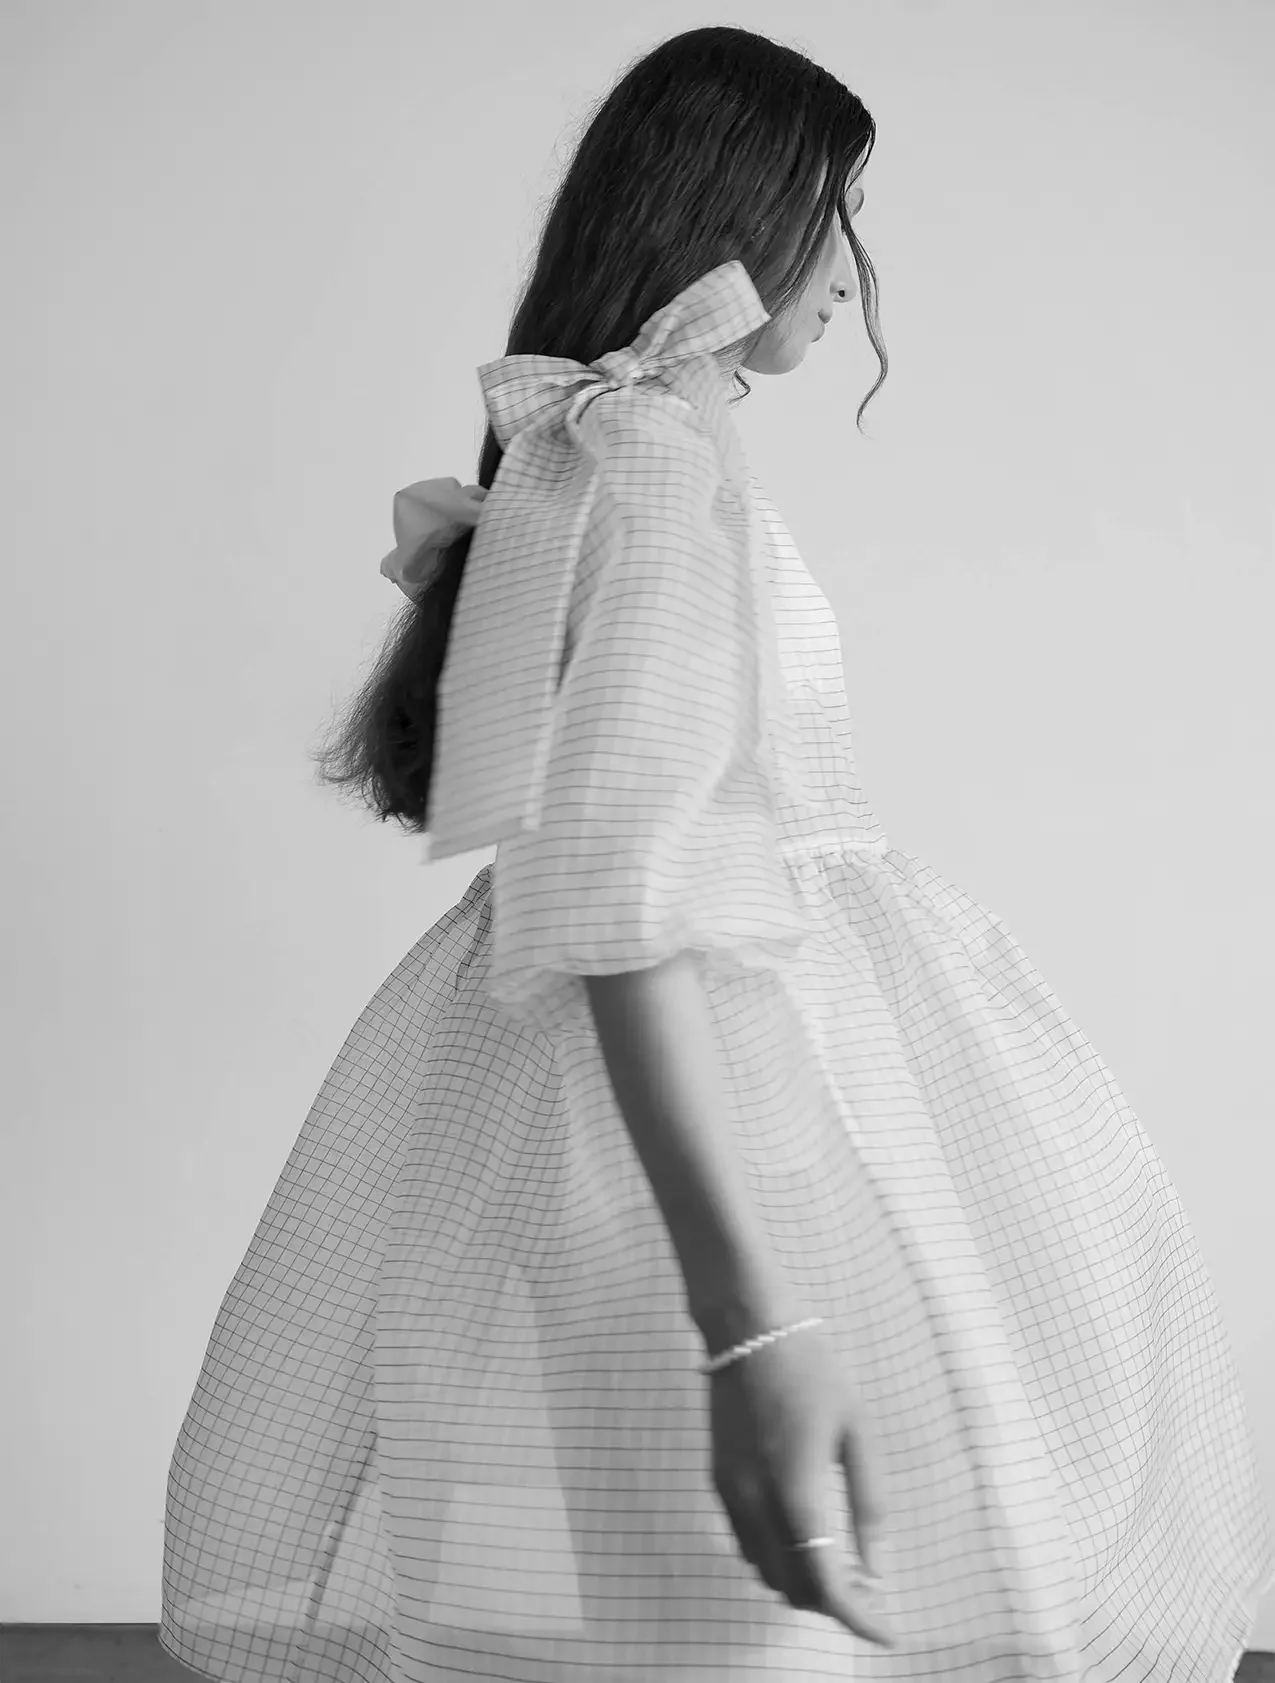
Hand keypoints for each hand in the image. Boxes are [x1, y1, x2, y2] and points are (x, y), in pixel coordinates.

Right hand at [708, 1327, 896, 1647]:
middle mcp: (754, 1501)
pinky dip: (775, 1559)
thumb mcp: (857, 1430)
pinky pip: (745, 1544)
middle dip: (833, 1602)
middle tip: (869, 1588)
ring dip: (801, 1583)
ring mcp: (729, 1492)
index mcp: (795, 1490)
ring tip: (840, 1563)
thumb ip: (869, 1503)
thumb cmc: (813, 1367)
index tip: (886, 1631)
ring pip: (763, 1571)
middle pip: (791, 1588)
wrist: (747, 1324)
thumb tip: (876, 1568)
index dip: (858, 1617)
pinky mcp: (716, 1479)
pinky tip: (802, 1538)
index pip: (824, 1584)